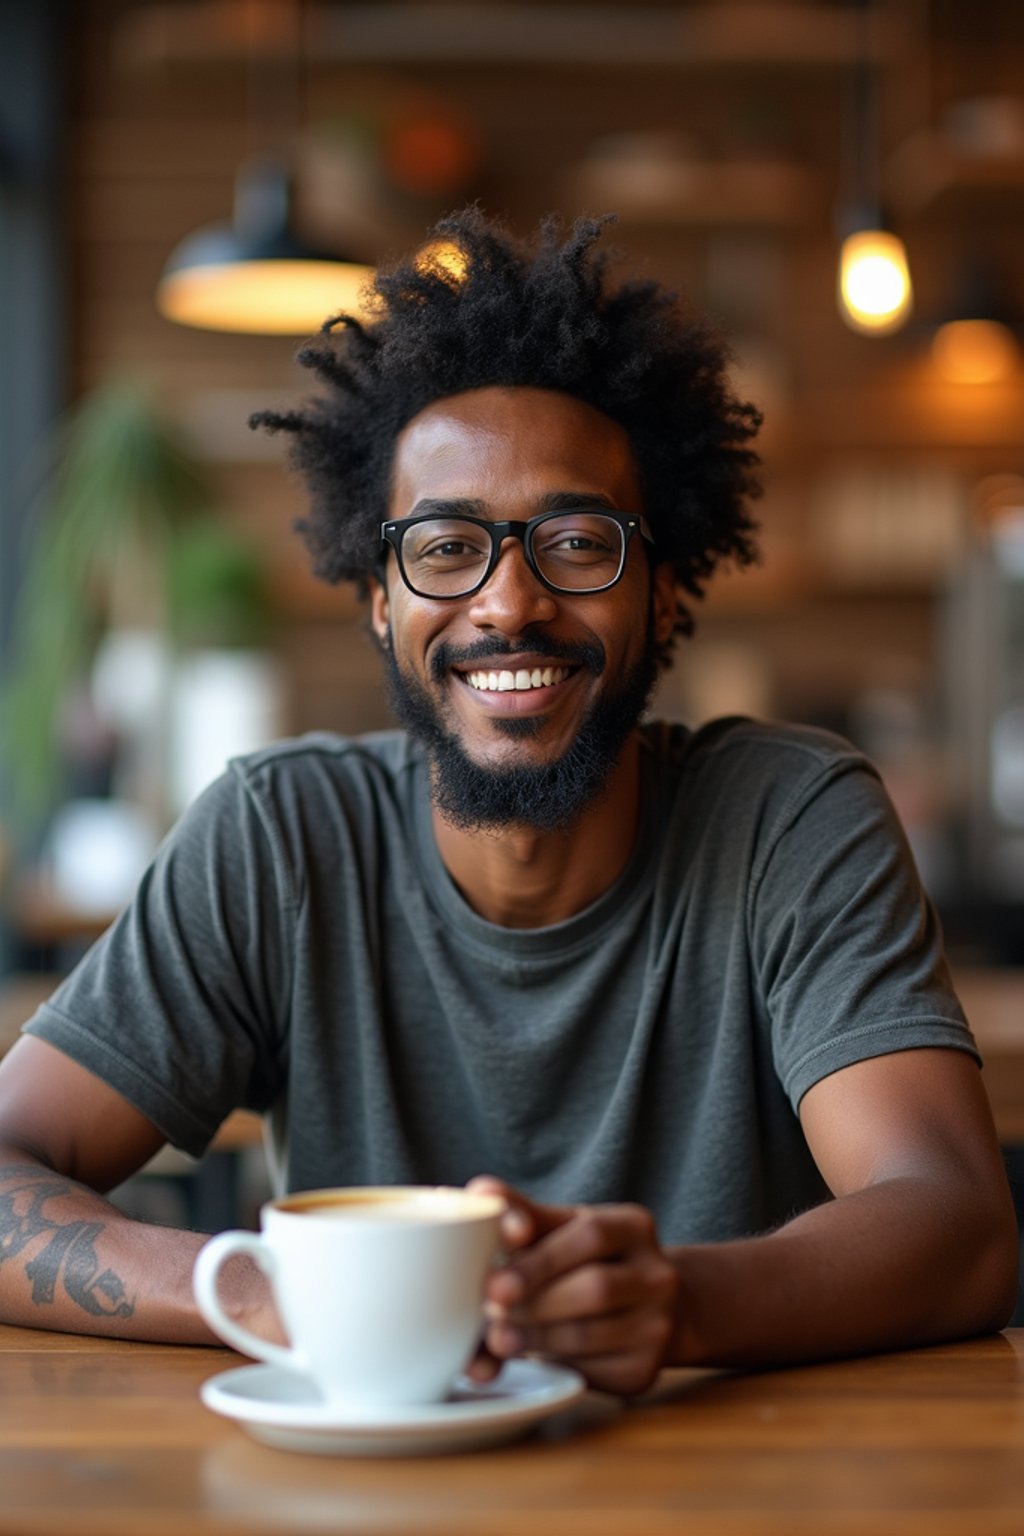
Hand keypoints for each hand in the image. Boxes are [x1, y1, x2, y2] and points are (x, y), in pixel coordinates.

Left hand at [466, 1176, 677, 1395]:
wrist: (644, 1307)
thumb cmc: (586, 1258)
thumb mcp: (563, 1227)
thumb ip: (523, 1211)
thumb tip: (481, 1192)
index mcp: (634, 1227)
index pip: (591, 1236)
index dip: (541, 1258)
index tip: (495, 1280)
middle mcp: (657, 1275)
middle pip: (594, 1288)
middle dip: (534, 1300)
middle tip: (489, 1309)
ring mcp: (657, 1326)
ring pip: (589, 1333)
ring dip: (535, 1336)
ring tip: (498, 1336)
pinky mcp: (643, 1370)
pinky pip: (592, 1371)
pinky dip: (553, 1363)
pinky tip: (530, 1356)